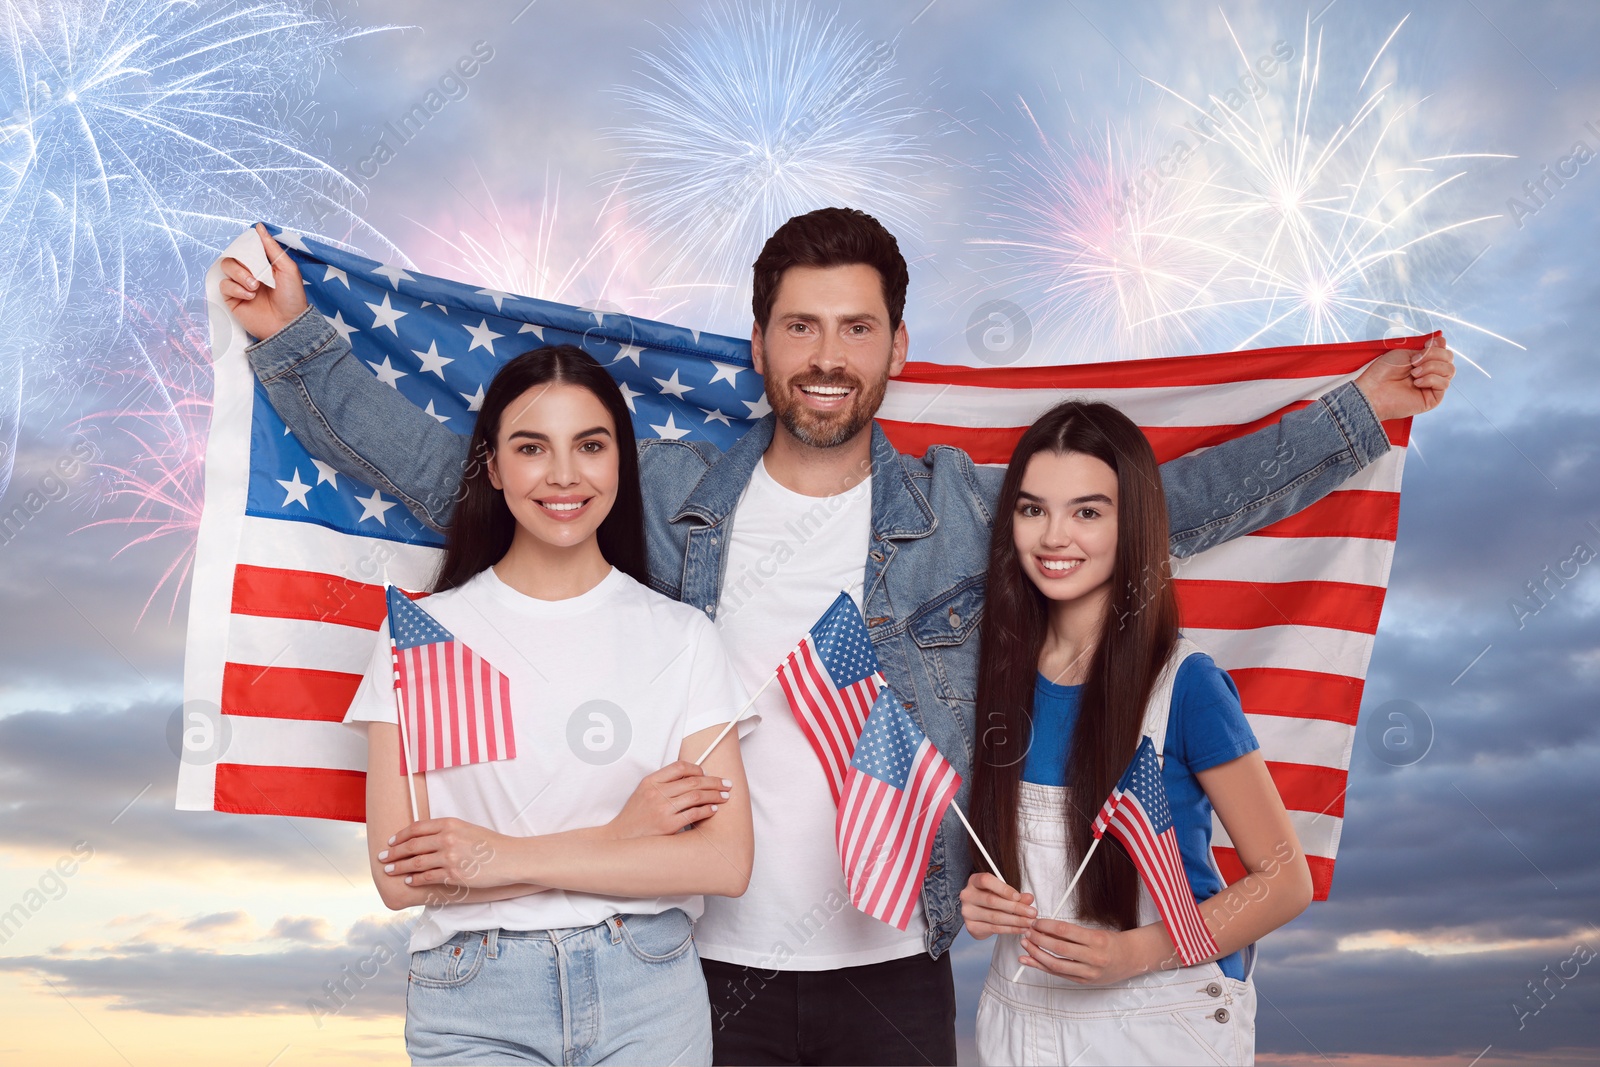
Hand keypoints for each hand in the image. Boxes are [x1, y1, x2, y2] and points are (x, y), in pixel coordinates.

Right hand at [218, 222, 308, 341]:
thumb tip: (259, 227)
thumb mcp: (287, 269)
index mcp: (263, 263)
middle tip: (257, 275)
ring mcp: (240, 285)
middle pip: (234, 255)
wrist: (288, 325)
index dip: (248, 246)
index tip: (254, 251)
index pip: (247, 247)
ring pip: (226, 267)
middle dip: (244, 263)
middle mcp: (250, 272)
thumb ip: (272, 248)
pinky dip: (236, 288)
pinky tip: (250, 296)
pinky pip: (225, 285)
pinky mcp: (232, 299)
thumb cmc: (292, 298)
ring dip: (240, 275)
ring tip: (254, 286)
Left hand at [379, 818, 512, 888]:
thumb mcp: (467, 829)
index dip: (400, 836)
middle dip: (393, 853)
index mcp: (450, 824)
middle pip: (411, 846)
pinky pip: (428, 877)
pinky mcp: (454, 874)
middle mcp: (447, 838)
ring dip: (400, 867)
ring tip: (390, 871)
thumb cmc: (491, 844)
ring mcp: (449, 857)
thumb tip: (425, 840)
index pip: (417, 829)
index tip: (391, 842)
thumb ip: (447, 832)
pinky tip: (409, 881)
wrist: (510, 858)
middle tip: (383, 859)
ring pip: (416, 862)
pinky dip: (415, 879)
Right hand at [609, 761, 731, 837]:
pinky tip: (714, 810)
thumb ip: (663, 782)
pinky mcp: (668, 825)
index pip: (679, 767)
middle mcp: (656, 793)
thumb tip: (692, 777)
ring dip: (715, 795)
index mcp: (650, 781)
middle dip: (714, 782)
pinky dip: (707, 810)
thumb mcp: (644, 792)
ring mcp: (662, 809)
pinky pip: (693, 814)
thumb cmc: (635, 815)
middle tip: (727, 784)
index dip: (697, 768)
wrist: (622, 838)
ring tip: (725, 796)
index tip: (707, 773)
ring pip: (696, 796)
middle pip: (693, 781)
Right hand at [959, 872, 1035, 939]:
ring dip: (1015, 921)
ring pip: (994, 917)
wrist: (978, 913)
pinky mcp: (971, 926)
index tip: (1018, 897)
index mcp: (974, 881)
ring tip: (1029, 922)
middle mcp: (967, 895)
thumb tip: (1029, 898)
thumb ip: (1015, 895)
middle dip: (1015, 908)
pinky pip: (994, 928)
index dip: (1003, 889)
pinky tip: (1021, 929)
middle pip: (992, 901)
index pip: (986, 881)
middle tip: (1032, 913)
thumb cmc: (991, 897)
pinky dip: (1010, 929)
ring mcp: (968, 912)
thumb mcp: (1003, 892)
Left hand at [1019, 917, 1159, 984]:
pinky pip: (1060, 974)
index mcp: (1097, 940)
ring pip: (1056, 965)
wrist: (1132, 959)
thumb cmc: (1112, 942)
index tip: (1036, 922)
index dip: (1047, 925)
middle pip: (1058, 948)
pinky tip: (1030, 961)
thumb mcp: (1095, 931)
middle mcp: (1093, 957)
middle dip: (1038, 940)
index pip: (1065, 930)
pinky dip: (1043, 967)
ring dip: (1037, 955)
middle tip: (1026, 932)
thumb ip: (1071, 932)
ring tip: (1025, 946)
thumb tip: (1045, 928)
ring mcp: (1089, 972)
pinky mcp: (1084, 981)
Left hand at [1354, 335, 1455, 421]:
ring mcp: (1433, 385)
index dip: (1439, 344)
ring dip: (1431, 367)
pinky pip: (1444, 384)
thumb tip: (1440, 345)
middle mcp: (1430, 372)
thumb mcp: (1405, 353)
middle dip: (1434, 355)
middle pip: (1449, 358)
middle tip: (1414, 361)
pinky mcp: (1433, 398)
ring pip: (1450, 370)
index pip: (1444, 349)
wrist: (1373, 390)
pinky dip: (1431, 379)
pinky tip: (1416, 383)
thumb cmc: (1383, 372)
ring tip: (1413, 373)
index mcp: (1424, 360)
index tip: (1426, 344)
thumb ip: (1425, 350)